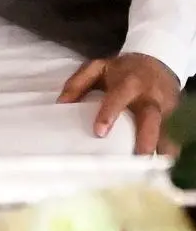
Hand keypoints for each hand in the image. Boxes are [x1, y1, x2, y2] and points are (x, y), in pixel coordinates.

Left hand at [58, 52, 180, 154]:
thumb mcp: (97, 67)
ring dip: (157, 148)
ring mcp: (163, 109)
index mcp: (129, 82)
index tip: (99, 132)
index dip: (109, 114)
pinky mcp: (171, 119)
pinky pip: (168, 135)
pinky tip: (159, 161)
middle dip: (146, 138)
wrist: (156, 62)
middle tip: (136, 157)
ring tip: (146, 168)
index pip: (119, 97)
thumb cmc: (121, 70)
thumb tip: (61, 103)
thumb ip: (78, 82)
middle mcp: (149, 97)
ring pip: (163, 130)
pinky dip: (165, 148)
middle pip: (150, 118)